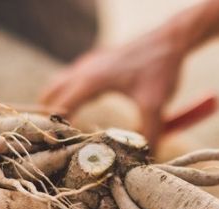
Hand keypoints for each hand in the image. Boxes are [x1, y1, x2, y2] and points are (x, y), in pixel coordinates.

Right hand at [39, 28, 187, 145]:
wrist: (170, 40)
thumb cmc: (160, 69)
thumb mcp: (155, 105)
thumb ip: (149, 133)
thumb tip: (146, 159)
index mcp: (92, 80)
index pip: (62, 105)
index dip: (55, 126)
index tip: (53, 144)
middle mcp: (86, 69)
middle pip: (52, 92)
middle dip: (47, 114)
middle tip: (49, 137)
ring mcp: (90, 62)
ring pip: (60, 82)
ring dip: (55, 100)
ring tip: (58, 125)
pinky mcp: (98, 59)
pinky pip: (73, 76)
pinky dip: (68, 91)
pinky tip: (79, 104)